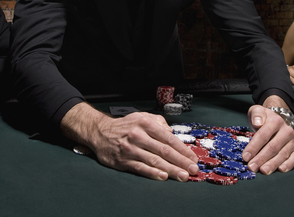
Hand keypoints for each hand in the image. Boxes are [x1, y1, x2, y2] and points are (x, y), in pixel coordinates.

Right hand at [62, 103, 198, 181]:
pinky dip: (152, 173)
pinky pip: (140, 168)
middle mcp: (138, 135)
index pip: (169, 138)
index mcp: (146, 124)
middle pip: (164, 151)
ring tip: (183, 176)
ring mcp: (131, 149)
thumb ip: (159, 123)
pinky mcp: (123, 160)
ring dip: (171, 170)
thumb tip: (172, 133)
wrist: (100, 132)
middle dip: (181, 162)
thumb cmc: (125, 126)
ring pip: (154, 161)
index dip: (183, 150)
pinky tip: (163, 177)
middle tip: (193, 170)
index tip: (193, 158)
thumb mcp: (142, 116)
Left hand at [242, 103, 293, 174]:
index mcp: (276, 121)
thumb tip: (258, 122)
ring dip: (272, 164)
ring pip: (283, 154)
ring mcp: (293, 140)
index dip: (254, 147)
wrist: (277, 120)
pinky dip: (289, 164)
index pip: (263, 135)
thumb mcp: (256, 112)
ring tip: (263, 171)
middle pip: (273, 146)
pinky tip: (281, 169)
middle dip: (261, 158)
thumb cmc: (263, 119)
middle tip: (252, 167)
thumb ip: (256, 114)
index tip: (245, 157)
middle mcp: (287, 131)